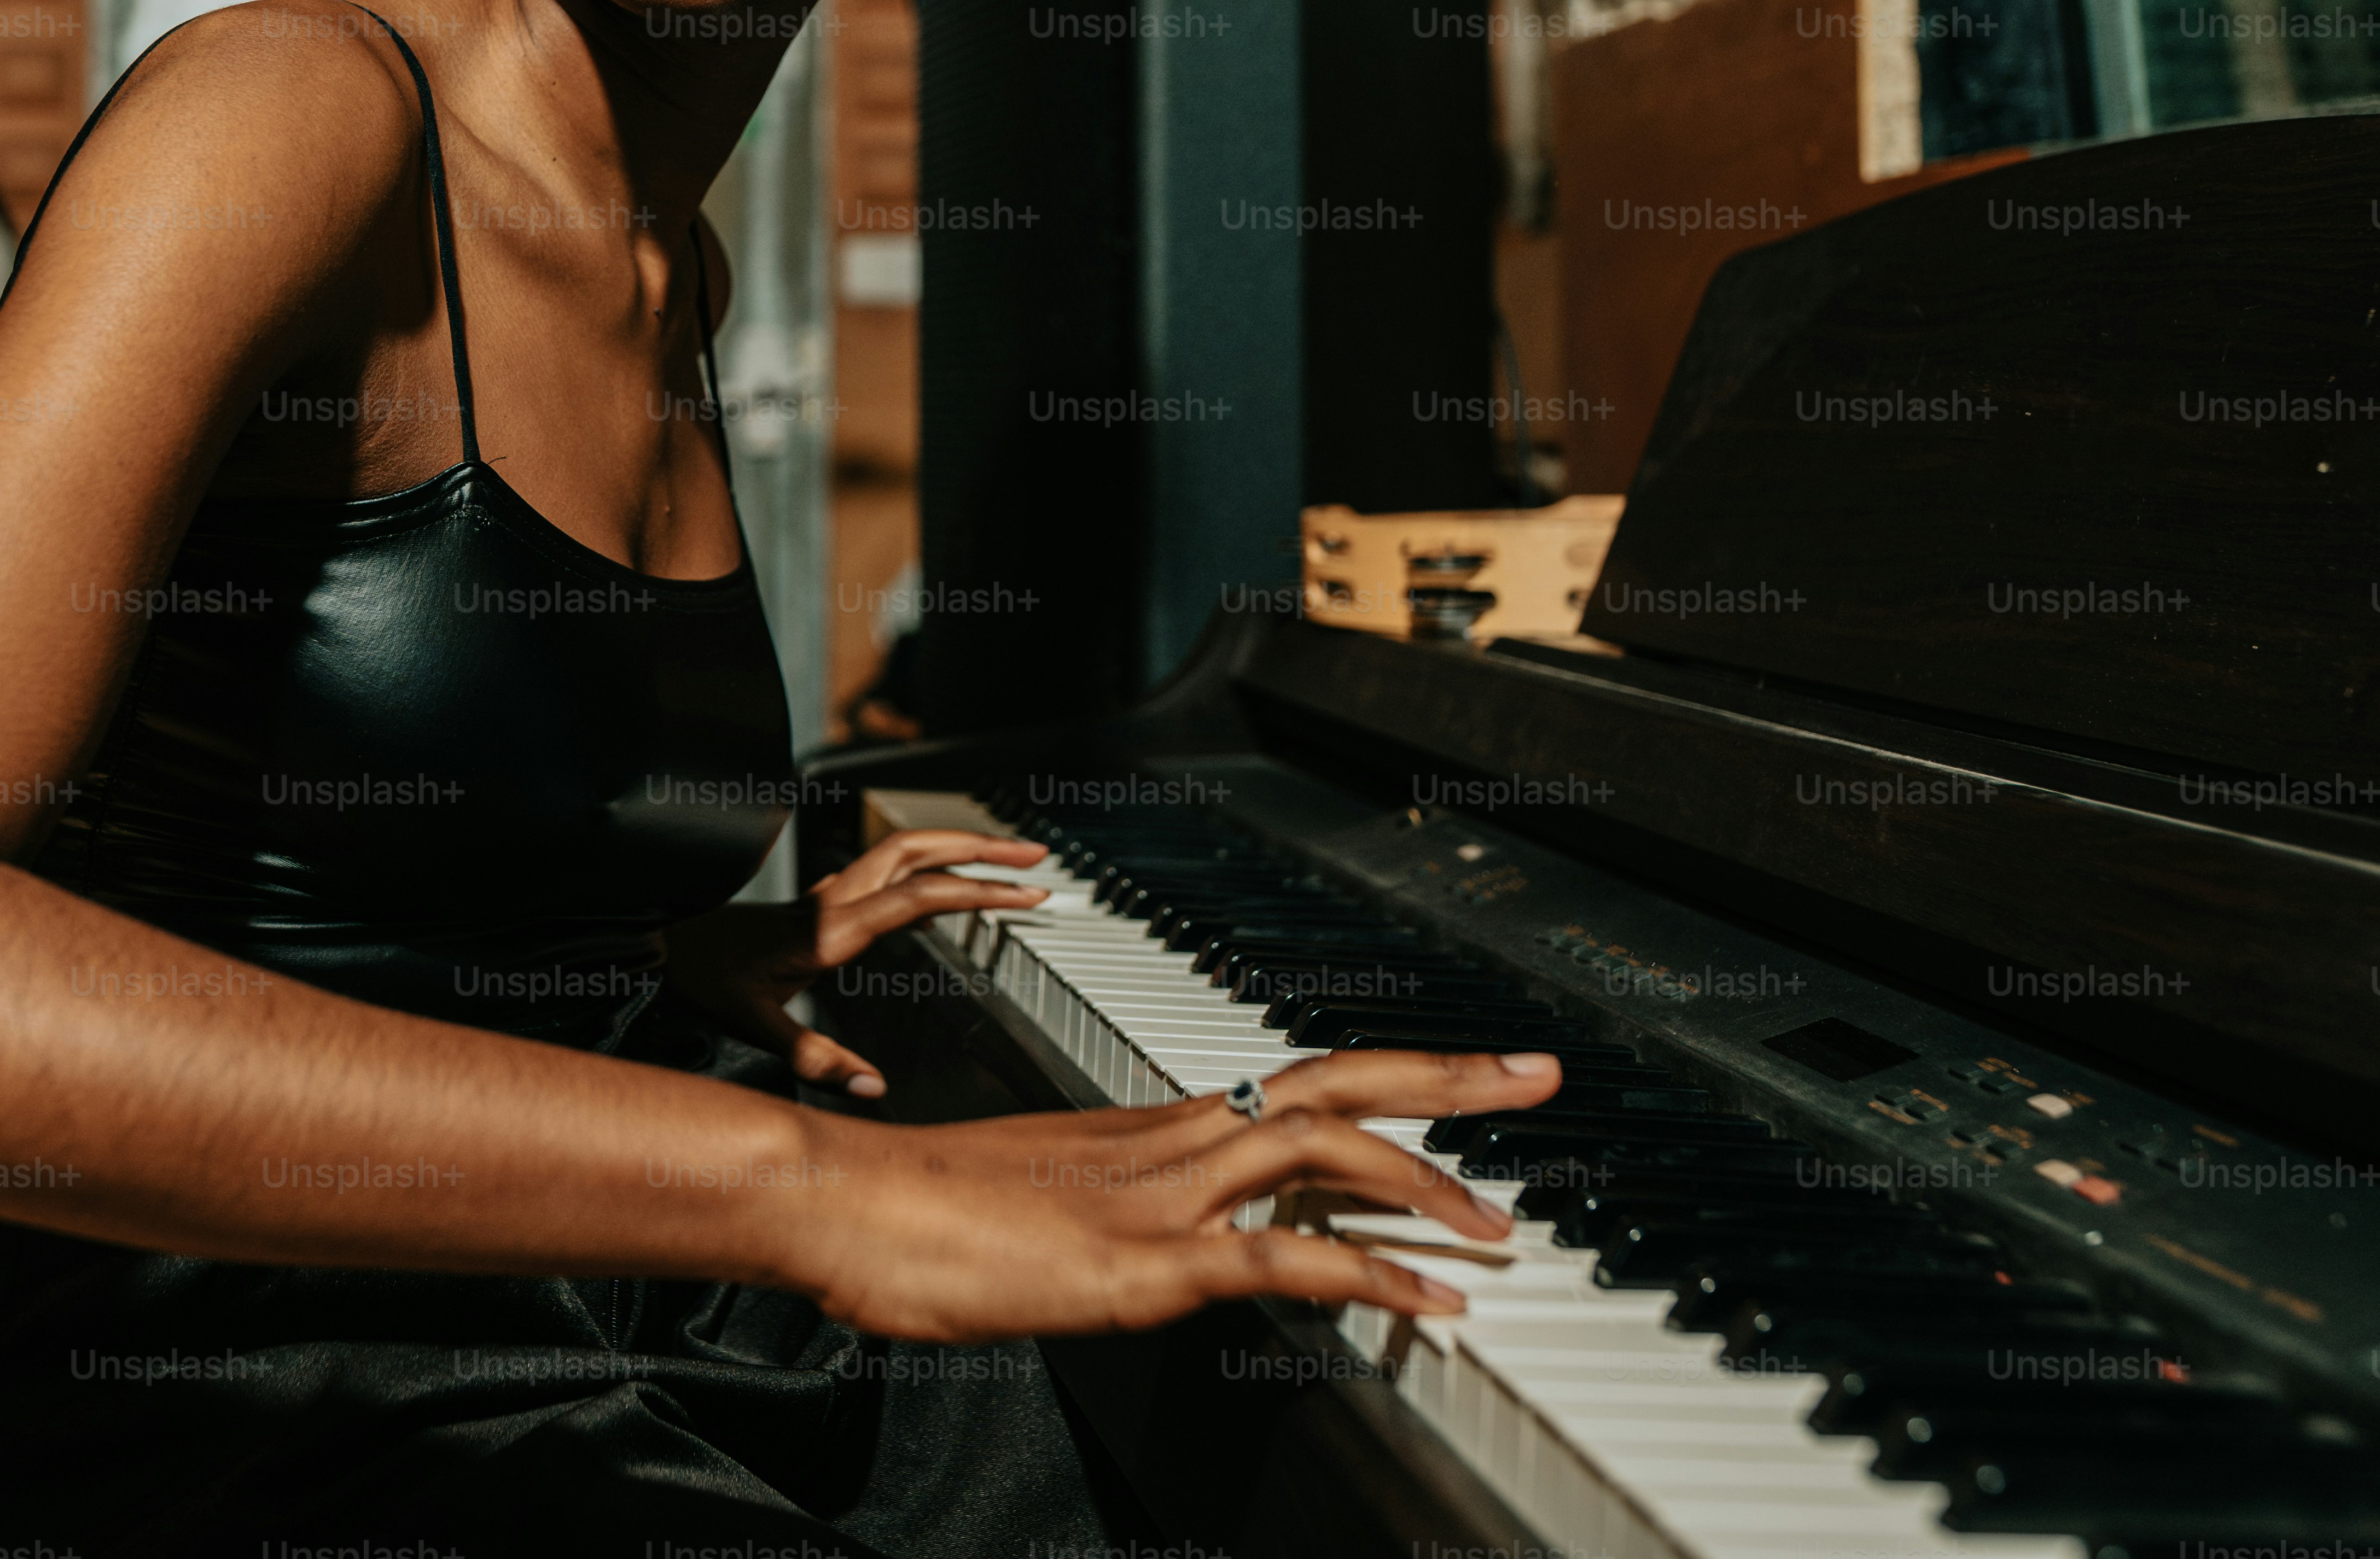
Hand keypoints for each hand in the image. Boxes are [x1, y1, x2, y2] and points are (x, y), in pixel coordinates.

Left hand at [657, 828, 1051, 1098]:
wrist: (658, 943)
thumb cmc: (701, 978)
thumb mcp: (754, 1025)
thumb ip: (816, 1059)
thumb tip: (873, 1089)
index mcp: (831, 928)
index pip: (919, 895)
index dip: (977, 892)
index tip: (1025, 894)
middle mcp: (835, 900)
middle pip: (920, 850)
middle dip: (982, 847)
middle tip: (1035, 856)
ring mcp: (830, 894)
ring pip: (903, 848)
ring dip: (957, 845)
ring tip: (1006, 855)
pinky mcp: (824, 899)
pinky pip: (887, 865)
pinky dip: (928, 860)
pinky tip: (946, 876)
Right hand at [780, 1048, 1569, 1341]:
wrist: (841, 1202)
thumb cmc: (918, 1211)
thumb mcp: (1042, 1208)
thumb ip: (1115, 1215)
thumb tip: (1171, 1240)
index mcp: (1152, 1129)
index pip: (1297, 1084)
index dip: (1390, 1078)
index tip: (1466, 1079)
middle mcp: (1170, 1144)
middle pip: (1334, 1083)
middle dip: (1447, 1080)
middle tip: (1538, 1076)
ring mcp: (1156, 1198)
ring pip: (1319, 1154)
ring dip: (1423, 1184)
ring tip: (1501, 1231)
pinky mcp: (1136, 1264)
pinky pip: (1274, 1261)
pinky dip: (1361, 1275)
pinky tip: (1420, 1302)